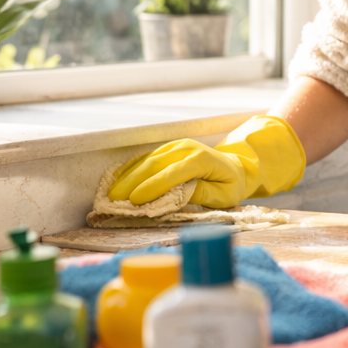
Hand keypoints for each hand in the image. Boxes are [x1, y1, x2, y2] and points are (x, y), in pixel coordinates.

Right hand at [109, 115, 305, 207]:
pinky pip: (146, 157)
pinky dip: (130, 168)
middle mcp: (187, 148)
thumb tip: (176, 195)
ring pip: (146, 159)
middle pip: (155, 164)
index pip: (173, 173)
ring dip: (127, 176)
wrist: (236, 166)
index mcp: (202, 160)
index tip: (135, 201)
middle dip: (133, 183)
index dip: (153, 187)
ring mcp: (176, 146)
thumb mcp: (223, 196)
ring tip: (111, 194)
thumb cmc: (230, 185)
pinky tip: (117, 179)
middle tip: (115, 201)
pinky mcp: (168, 149)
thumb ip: (201, 194)